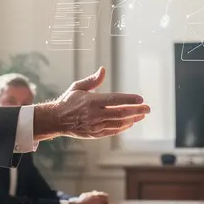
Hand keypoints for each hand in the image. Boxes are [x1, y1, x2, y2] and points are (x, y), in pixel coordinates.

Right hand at [34, 67, 150, 139]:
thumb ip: (92, 80)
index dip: (129, 99)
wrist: (56, 120)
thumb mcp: (78, 87)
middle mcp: (94, 114)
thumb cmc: (68, 101)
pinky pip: (113, 131)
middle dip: (136, 110)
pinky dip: (123, 127)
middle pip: (120, 113)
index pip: (114, 100)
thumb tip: (103, 69)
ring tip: (142, 115)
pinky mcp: (95, 134)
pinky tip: (130, 123)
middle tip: (148, 108)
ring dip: (132, 119)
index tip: (140, 99)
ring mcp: (95, 125)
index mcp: (91, 101)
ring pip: (119, 123)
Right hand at [69, 191, 108, 203]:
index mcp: (97, 196)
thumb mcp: (86, 195)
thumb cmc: (80, 201)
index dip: (105, 197)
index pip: (106, 196)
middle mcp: (99, 201)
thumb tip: (95, 192)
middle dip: (105, 203)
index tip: (104, 199)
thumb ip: (92, 194)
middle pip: (106, 202)